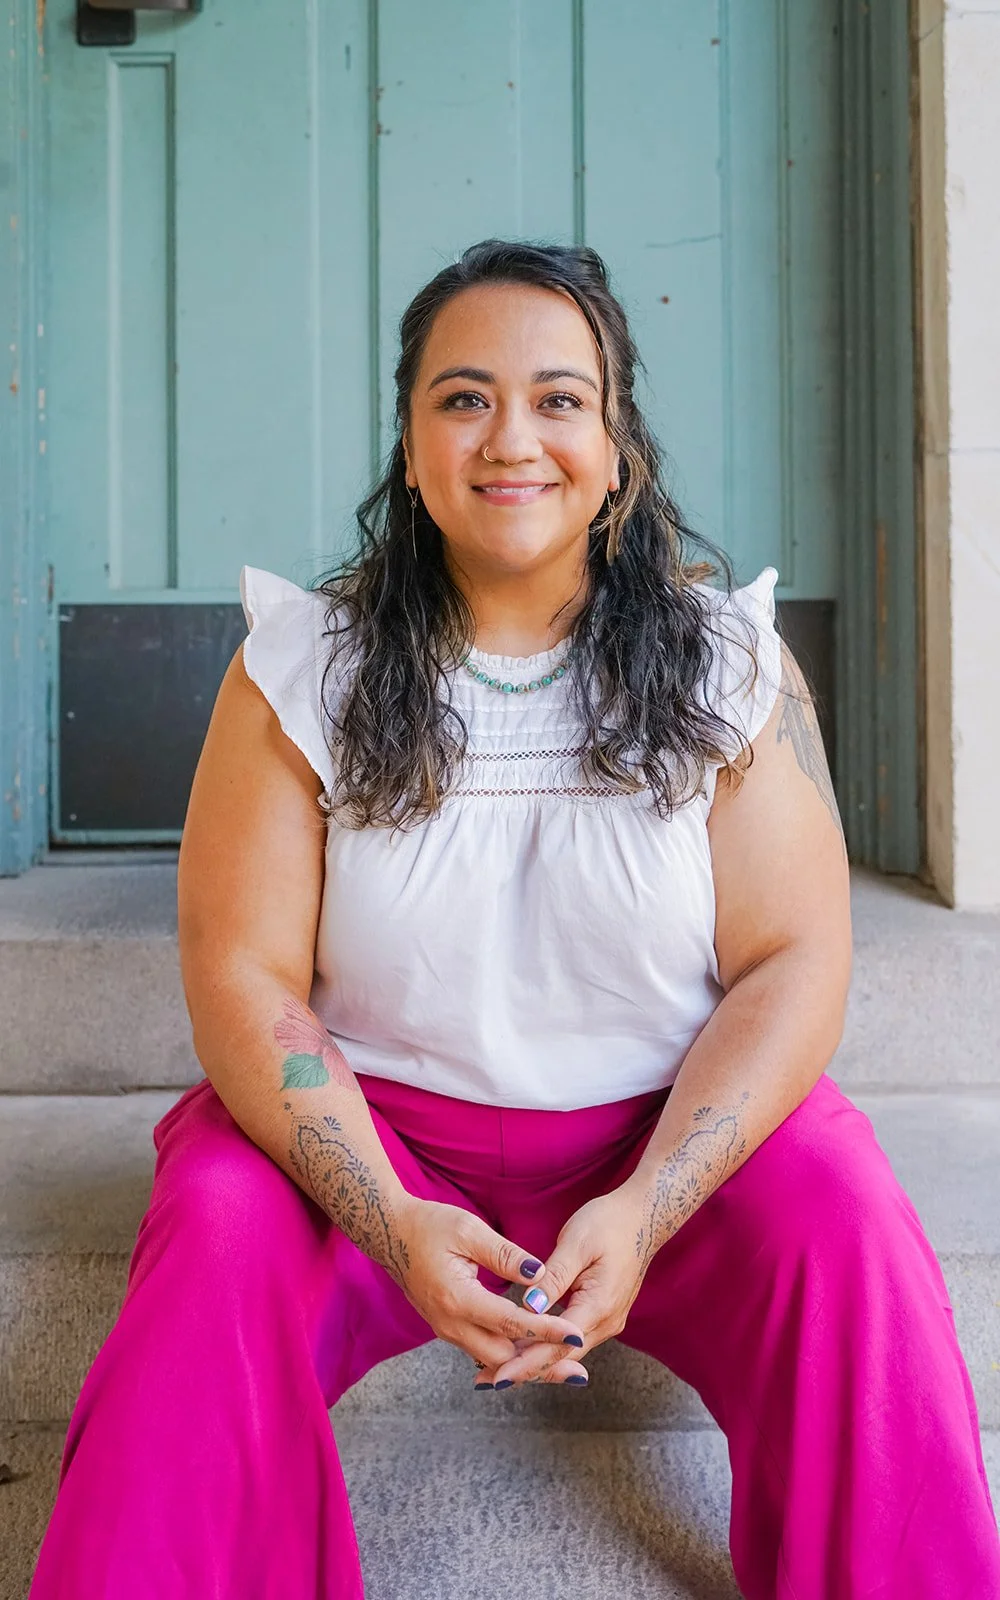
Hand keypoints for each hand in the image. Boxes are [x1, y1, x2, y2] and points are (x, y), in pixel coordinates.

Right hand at [394, 1195, 584, 1372]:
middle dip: (541, 1364)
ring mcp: (446, 1329)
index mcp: (457, 1298)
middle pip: (503, 1359)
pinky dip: (509, 1355)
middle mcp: (450, 1323)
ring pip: (493, 1360)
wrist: (390, 1232)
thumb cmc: (429, 1225)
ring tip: (563, 1368)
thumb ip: (506, 1255)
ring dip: (527, 1364)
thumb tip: (540, 1275)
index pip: (511, 1323)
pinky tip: (532, 1352)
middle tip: (578, 1368)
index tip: (577, 1336)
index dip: (547, 1331)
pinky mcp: (447, 1326)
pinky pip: (482, 1350)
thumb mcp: (469, 1230)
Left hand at [472, 1186, 647, 1389]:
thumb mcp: (576, 1243)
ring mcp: (607, 1321)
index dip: (525, 1364)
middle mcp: (606, 1322)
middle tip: (485, 1381)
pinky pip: (571, 1339)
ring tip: (495, 1369)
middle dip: (523, 1371)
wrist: (643, 1217)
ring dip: (533, 1361)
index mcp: (599, 1306)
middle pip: (560, 1358)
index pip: (557, 1346)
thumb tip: (529, 1306)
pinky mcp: (602, 1314)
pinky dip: (546, 1346)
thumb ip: (553, 1277)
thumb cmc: (608, 1223)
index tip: (497, 1377)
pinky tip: (522, 1346)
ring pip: (566, 1352)